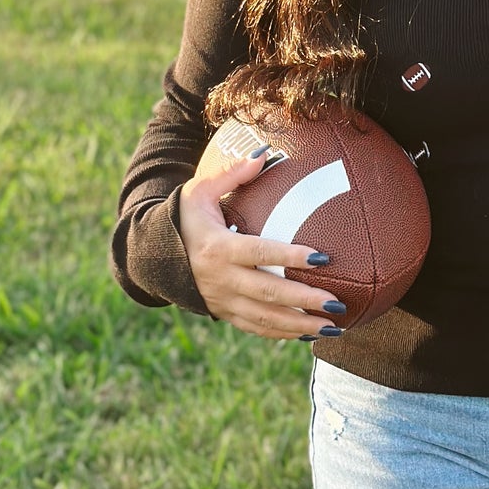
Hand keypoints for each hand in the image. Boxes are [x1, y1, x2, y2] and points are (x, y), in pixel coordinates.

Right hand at [177, 139, 340, 340]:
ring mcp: (221, 300)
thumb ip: (231, 174)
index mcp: (217, 247)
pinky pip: (256, 328)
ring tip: (334, 327)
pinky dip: (283, 334)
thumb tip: (264, 155)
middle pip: (267, 292)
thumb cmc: (184, 217)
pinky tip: (311, 334)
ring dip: (300, 325)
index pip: (258, 252)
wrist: (152, 255)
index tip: (322, 257)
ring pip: (264, 318)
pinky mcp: (223, 313)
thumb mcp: (199, 191)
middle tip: (337, 302)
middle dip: (303, 300)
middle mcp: (220, 278)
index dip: (289, 256)